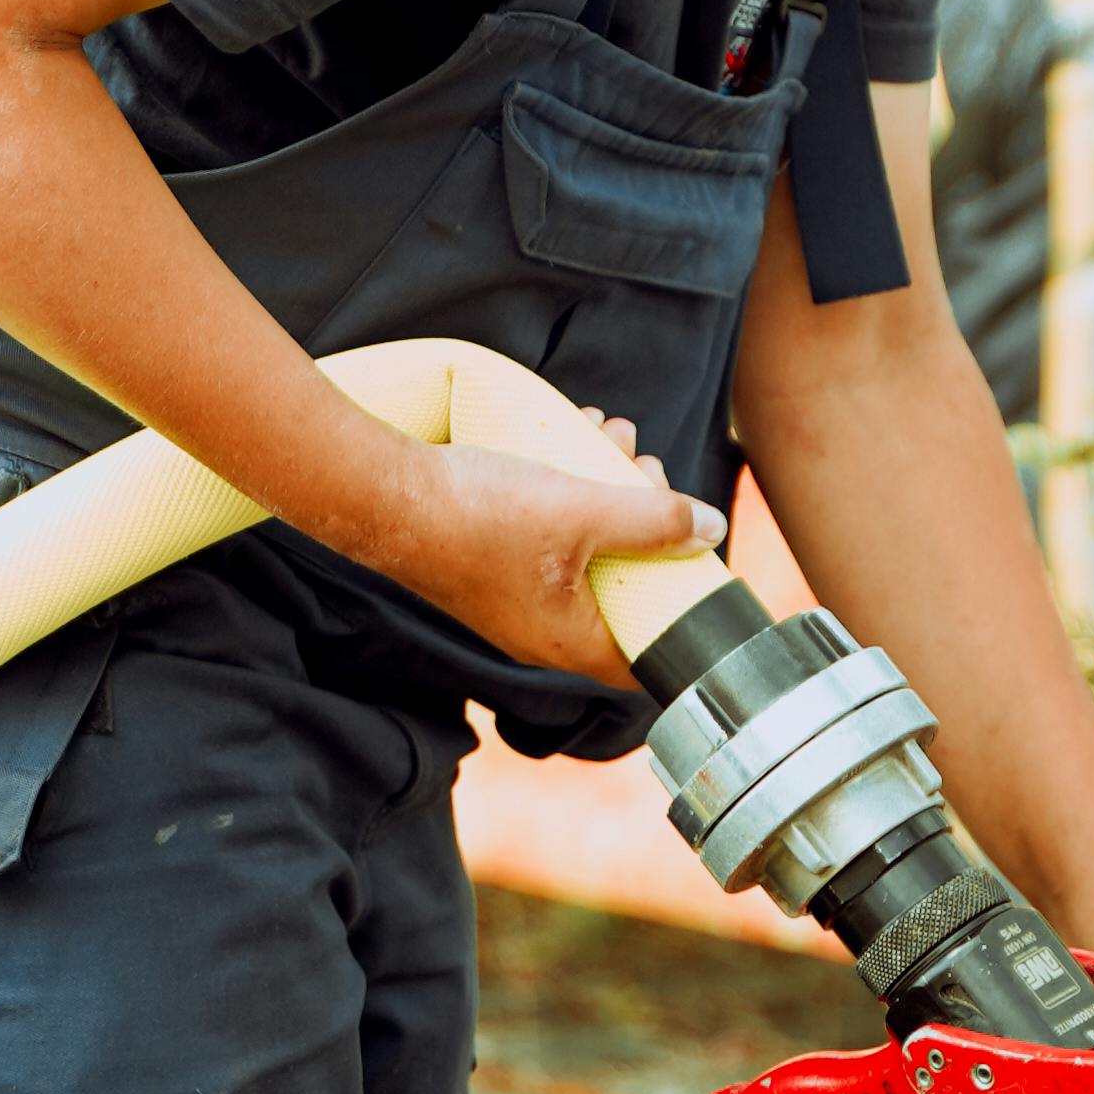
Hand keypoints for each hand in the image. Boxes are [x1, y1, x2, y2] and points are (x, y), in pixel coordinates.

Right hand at [370, 421, 718, 689]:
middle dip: (648, 525)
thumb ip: (654, 521)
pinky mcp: (491, 562)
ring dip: (608, 493)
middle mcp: (543, 630)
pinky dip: (568, 489)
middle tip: (651, 478)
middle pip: (623, 586)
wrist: (383, 496)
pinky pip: (550, 532)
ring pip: (586, 548)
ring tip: (613, 440)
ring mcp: (515, 597)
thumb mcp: (584, 512)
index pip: (647, 658)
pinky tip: (573, 436)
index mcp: (570, 641)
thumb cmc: (478, 516)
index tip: (698, 565)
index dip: (682, 616)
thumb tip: (710, 527)